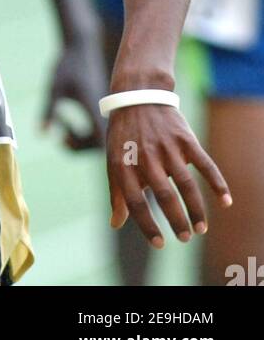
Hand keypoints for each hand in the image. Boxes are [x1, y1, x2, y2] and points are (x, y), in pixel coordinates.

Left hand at [41, 34, 106, 150]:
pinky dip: (85, 131)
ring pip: (101, 137)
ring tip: (62, 126)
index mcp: (94, 108)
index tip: (63, 139)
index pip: (100, 142)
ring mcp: (104, 110)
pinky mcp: (101, 107)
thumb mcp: (54, 89)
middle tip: (61, 137)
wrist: (81, 45)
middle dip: (81, 146)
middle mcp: (103, 111)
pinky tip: (66, 119)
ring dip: (82, 139)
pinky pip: (98, 128)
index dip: (86, 149)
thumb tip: (41, 135)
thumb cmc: (67, 65)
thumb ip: (49, 112)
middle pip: (101, 144)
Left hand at [106, 104, 230, 245]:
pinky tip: (225, 201)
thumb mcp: (114, 160)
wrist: (138, 96)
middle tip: (185, 238)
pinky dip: (217, 183)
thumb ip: (117, 193)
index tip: (160, 243)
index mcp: (124, 165)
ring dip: (196, 209)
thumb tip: (116, 224)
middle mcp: (146, 157)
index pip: (136, 203)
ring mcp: (167, 147)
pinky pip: (204, 164)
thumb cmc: (125, 135)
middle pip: (164, 196)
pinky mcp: (185, 139)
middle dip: (177, 221)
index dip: (147, 226)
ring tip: (201, 229)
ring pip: (186, 185)